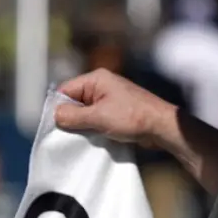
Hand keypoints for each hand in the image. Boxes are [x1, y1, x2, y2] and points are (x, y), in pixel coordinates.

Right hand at [54, 69, 173, 147]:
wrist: (162, 127)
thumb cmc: (132, 117)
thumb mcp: (98, 117)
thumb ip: (74, 116)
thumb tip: (55, 115)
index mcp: (96, 79)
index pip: (65, 90)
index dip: (58, 107)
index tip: (54, 125)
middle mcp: (101, 85)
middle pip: (74, 101)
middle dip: (70, 117)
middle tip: (67, 134)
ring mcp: (110, 98)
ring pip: (85, 111)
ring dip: (82, 124)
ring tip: (81, 137)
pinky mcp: (116, 111)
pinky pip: (96, 118)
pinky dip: (93, 127)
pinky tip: (92, 137)